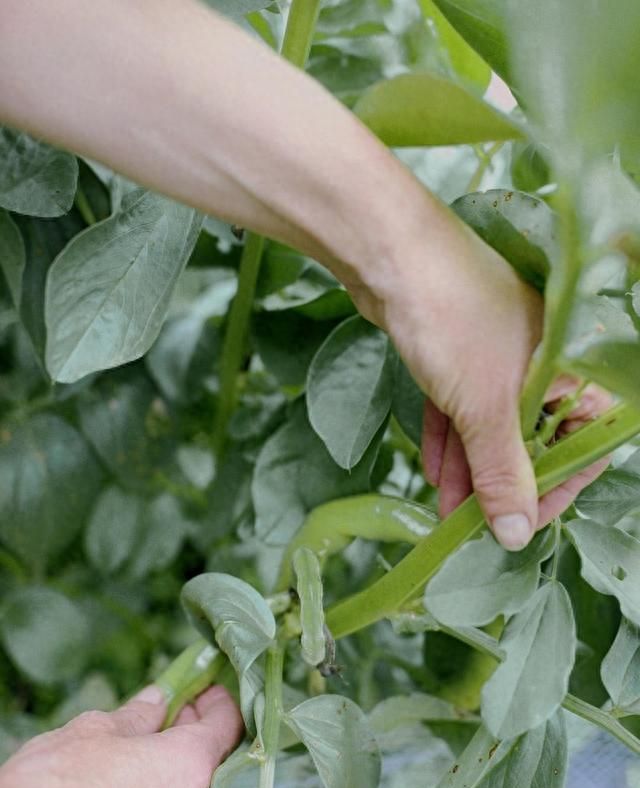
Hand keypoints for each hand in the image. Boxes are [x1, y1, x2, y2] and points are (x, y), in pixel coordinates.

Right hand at [0, 685, 242, 787]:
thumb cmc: (55, 781)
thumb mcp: (94, 734)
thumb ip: (136, 716)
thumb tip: (157, 700)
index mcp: (190, 765)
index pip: (225, 726)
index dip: (216, 700)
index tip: (205, 688)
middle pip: (214, 757)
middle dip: (197, 728)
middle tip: (181, 708)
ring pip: (195, 780)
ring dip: (181, 756)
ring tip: (158, 736)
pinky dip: (167, 779)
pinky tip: (143, 770)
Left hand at [376, 215, 609, 549]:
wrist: (390, 255)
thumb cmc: (455, 322)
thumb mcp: (487, 408)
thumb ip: (505, 474)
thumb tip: (519, 534)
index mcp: (572, 366)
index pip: (583, 441)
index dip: (554, 488)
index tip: (521, 522)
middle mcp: (542, 360)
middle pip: (531, 437)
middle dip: (499, 484)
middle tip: (473, 524)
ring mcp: (497, 354)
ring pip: (490, 424)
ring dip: (469, 470)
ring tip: (445, 511)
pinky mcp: (456, 352)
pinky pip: (460, 406)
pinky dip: (448, 439)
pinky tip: (433, 474)